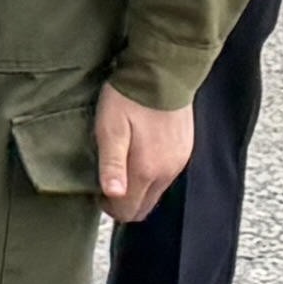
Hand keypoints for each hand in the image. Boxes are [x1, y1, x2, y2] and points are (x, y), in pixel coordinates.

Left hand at [95, 86, 195, 224]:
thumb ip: (112, 165)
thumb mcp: (110, 129)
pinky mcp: (185, 149)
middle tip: (106, 179)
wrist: (163, 72)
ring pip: (156, 191)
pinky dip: (151, 173)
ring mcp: (179, 161)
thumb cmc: (129, 99)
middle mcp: (168, 172)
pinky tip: (140, 151)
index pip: (129, 211)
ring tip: (121, 162)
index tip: (97, 190)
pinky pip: (166, 174)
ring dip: (138, 186)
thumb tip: (114, 195)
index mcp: (148, 170)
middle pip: (144, 205)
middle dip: (123, 201)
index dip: (109, 207)